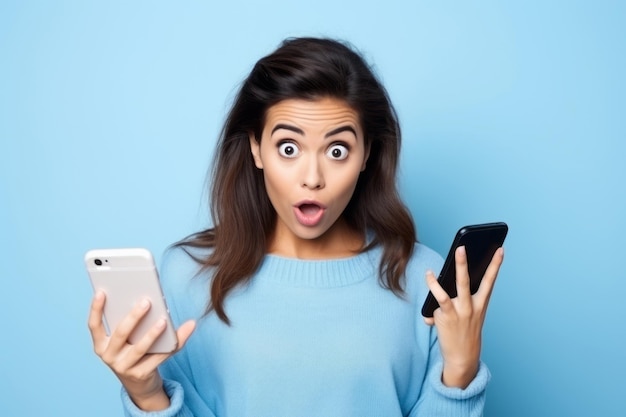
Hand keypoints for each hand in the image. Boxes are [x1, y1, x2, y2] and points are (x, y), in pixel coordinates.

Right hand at [88, 291, 195, 409]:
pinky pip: (158, 357)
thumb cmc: (133, 351)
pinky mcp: (141, 374)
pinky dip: (172, 344)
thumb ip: (135, 319)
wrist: (140, 383)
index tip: (101, 291)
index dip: (96, 309)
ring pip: (139, 347)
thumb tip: (152, 298)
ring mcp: (124, 367)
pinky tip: (184, 330)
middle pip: (121, 333)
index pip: (94, 325)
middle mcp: (109, 356)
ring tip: (163, 320)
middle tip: (147, 301)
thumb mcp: (128, 338)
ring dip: (152, 333)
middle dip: (134, 316)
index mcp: (102, 343)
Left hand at [424, 246, 503, 387]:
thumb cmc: (465, 330)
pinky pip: (437, 300)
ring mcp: (459, 312)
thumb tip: (439, 278)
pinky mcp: (446, 318)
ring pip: (448, 290)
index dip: (495, 265)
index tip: (500, 249)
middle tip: (461, 247)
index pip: (490, 280)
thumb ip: (458, 296)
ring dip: (436, 281)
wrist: (463, 357)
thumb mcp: (469, 313)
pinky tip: (428, 277)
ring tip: (431, 271)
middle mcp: (471, 306)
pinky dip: (432, 289)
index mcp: (481, 303)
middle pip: (467, 281)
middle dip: (463, 263)